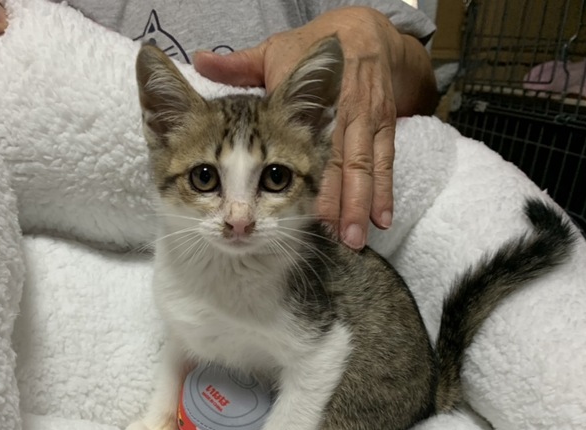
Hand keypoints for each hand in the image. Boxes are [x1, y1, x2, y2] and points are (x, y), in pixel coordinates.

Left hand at [193, 7, 436, 248]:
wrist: (359, 34)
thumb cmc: (304, 52)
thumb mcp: (272, 55)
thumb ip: (238, 67)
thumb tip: (200, 61)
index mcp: (312, 97)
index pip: (309, 140)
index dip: (309, 176)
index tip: (305, 211)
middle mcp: (344, 110)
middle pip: (344, 162)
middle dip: (344, 202)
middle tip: (339, 238)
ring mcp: (367, 122)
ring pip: (366, 168)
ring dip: (363, 204)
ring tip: (355, 240)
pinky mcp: (383, 130)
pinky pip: (385, 165)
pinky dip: (385, 194)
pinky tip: (381, 222)